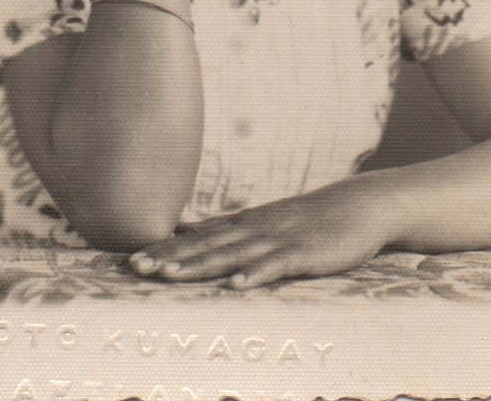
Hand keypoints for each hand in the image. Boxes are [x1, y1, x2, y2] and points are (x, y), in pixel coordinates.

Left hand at [128, 175, 396, 287]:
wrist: (359, 205)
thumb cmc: (310, 220)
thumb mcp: (266, 223)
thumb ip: (230, 230)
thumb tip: (189, 234)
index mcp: (245, 224)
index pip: (198, 238)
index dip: (165, 250)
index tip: (131, 261)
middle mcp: (255, 228)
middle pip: (206, 245)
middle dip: (169, 258)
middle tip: (135, 269)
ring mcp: (279, 239)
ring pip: (232, 254)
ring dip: (199, 265)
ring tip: (168, 276)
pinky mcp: (305, 253)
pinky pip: (277, 265)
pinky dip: (255, 274)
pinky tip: (236, 285)